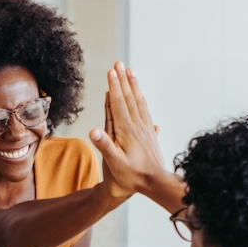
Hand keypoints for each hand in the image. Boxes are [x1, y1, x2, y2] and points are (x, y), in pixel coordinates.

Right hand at [90, 62, 166, 198]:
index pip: (119, 103)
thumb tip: (93, 130)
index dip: (115, 86)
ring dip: (134, 86)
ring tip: (131, 72)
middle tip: (119, 63)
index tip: (111, 70)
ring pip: (139, 102)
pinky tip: (142, 96)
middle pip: (129, 98)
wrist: (154, 183)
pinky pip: (145, 111)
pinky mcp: (150, 134)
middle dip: (123, 80)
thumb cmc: (132, 176)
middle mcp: (137, 126)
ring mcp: (145, 129)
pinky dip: (142, 100)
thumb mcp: (114, 163)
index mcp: (127, 130)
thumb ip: (104, 145)